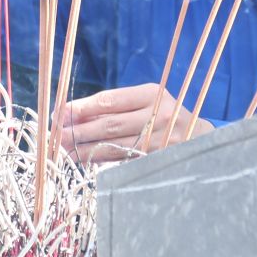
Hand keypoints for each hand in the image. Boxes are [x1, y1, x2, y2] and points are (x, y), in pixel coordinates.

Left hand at [56, 83, 207, 163]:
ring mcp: (159, 142)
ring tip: (64, 149)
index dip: (82, 108)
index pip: (110, 101)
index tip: (60, 112)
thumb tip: (73, 114)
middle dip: (78, 130)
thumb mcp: (147, 100)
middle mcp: (157, 116)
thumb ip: (116, 105)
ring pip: (114, 147)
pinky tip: (85, 160)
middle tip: (56, 134)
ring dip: (85, 149)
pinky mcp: (157, 161)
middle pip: (110, 125)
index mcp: (152, 94)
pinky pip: (123, 162)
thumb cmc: (165, 115)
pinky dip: (101, 161)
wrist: (201, 138)